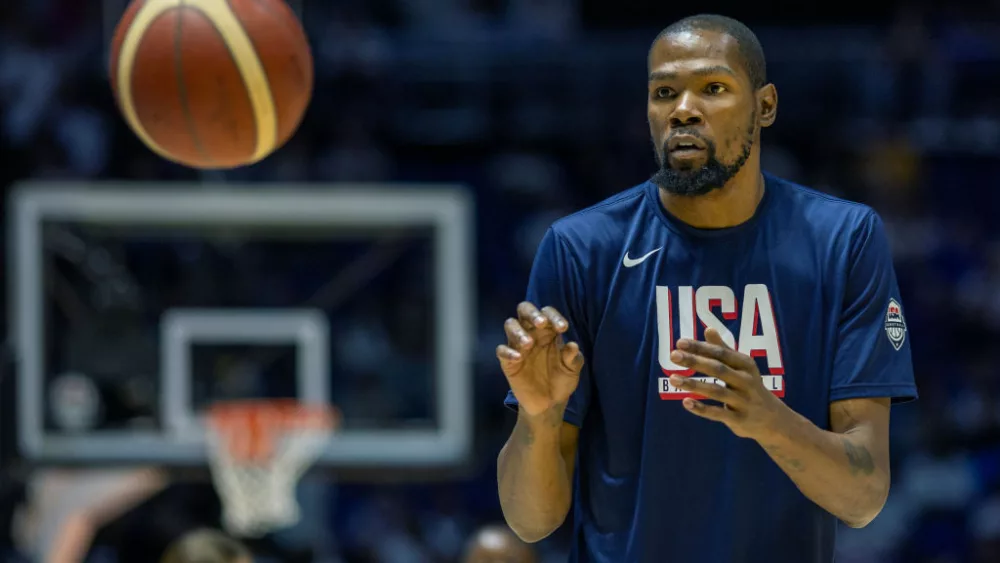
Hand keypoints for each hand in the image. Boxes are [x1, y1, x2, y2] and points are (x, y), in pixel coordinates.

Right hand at [496, 301, 584, 416]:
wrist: (550, 403)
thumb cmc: (562, 380)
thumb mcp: (572, 369)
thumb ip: (573, 357)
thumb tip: (573, 345)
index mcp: (548, 331)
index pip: (547, 313)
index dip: (554, 316)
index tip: (563, 328)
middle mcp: (532, 333)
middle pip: (524, 310)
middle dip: (532, 313)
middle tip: (541, 323)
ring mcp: (518, 346)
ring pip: (510, 325)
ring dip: (519, 331)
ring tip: (529, 344)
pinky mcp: (508, 362)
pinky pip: (502, 350)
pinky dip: (508, 352)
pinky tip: (518, 358)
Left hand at [667, 327, 789, 440]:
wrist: (772, 420)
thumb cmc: (749, 387)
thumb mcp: (741, 367)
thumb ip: (723, 349)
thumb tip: (708, 328)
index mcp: (745, 365)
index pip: (720, 353)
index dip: (700, 347)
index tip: (679, 343)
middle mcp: (746, 381)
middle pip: (718, 369)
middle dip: (695, 361)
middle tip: (673, 356)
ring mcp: (743, 401)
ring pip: (716, 391)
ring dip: (693, 385)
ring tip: (673, 379)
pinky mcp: (739, 419)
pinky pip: (718, 414)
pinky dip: (702, 409)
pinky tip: (685, 403)